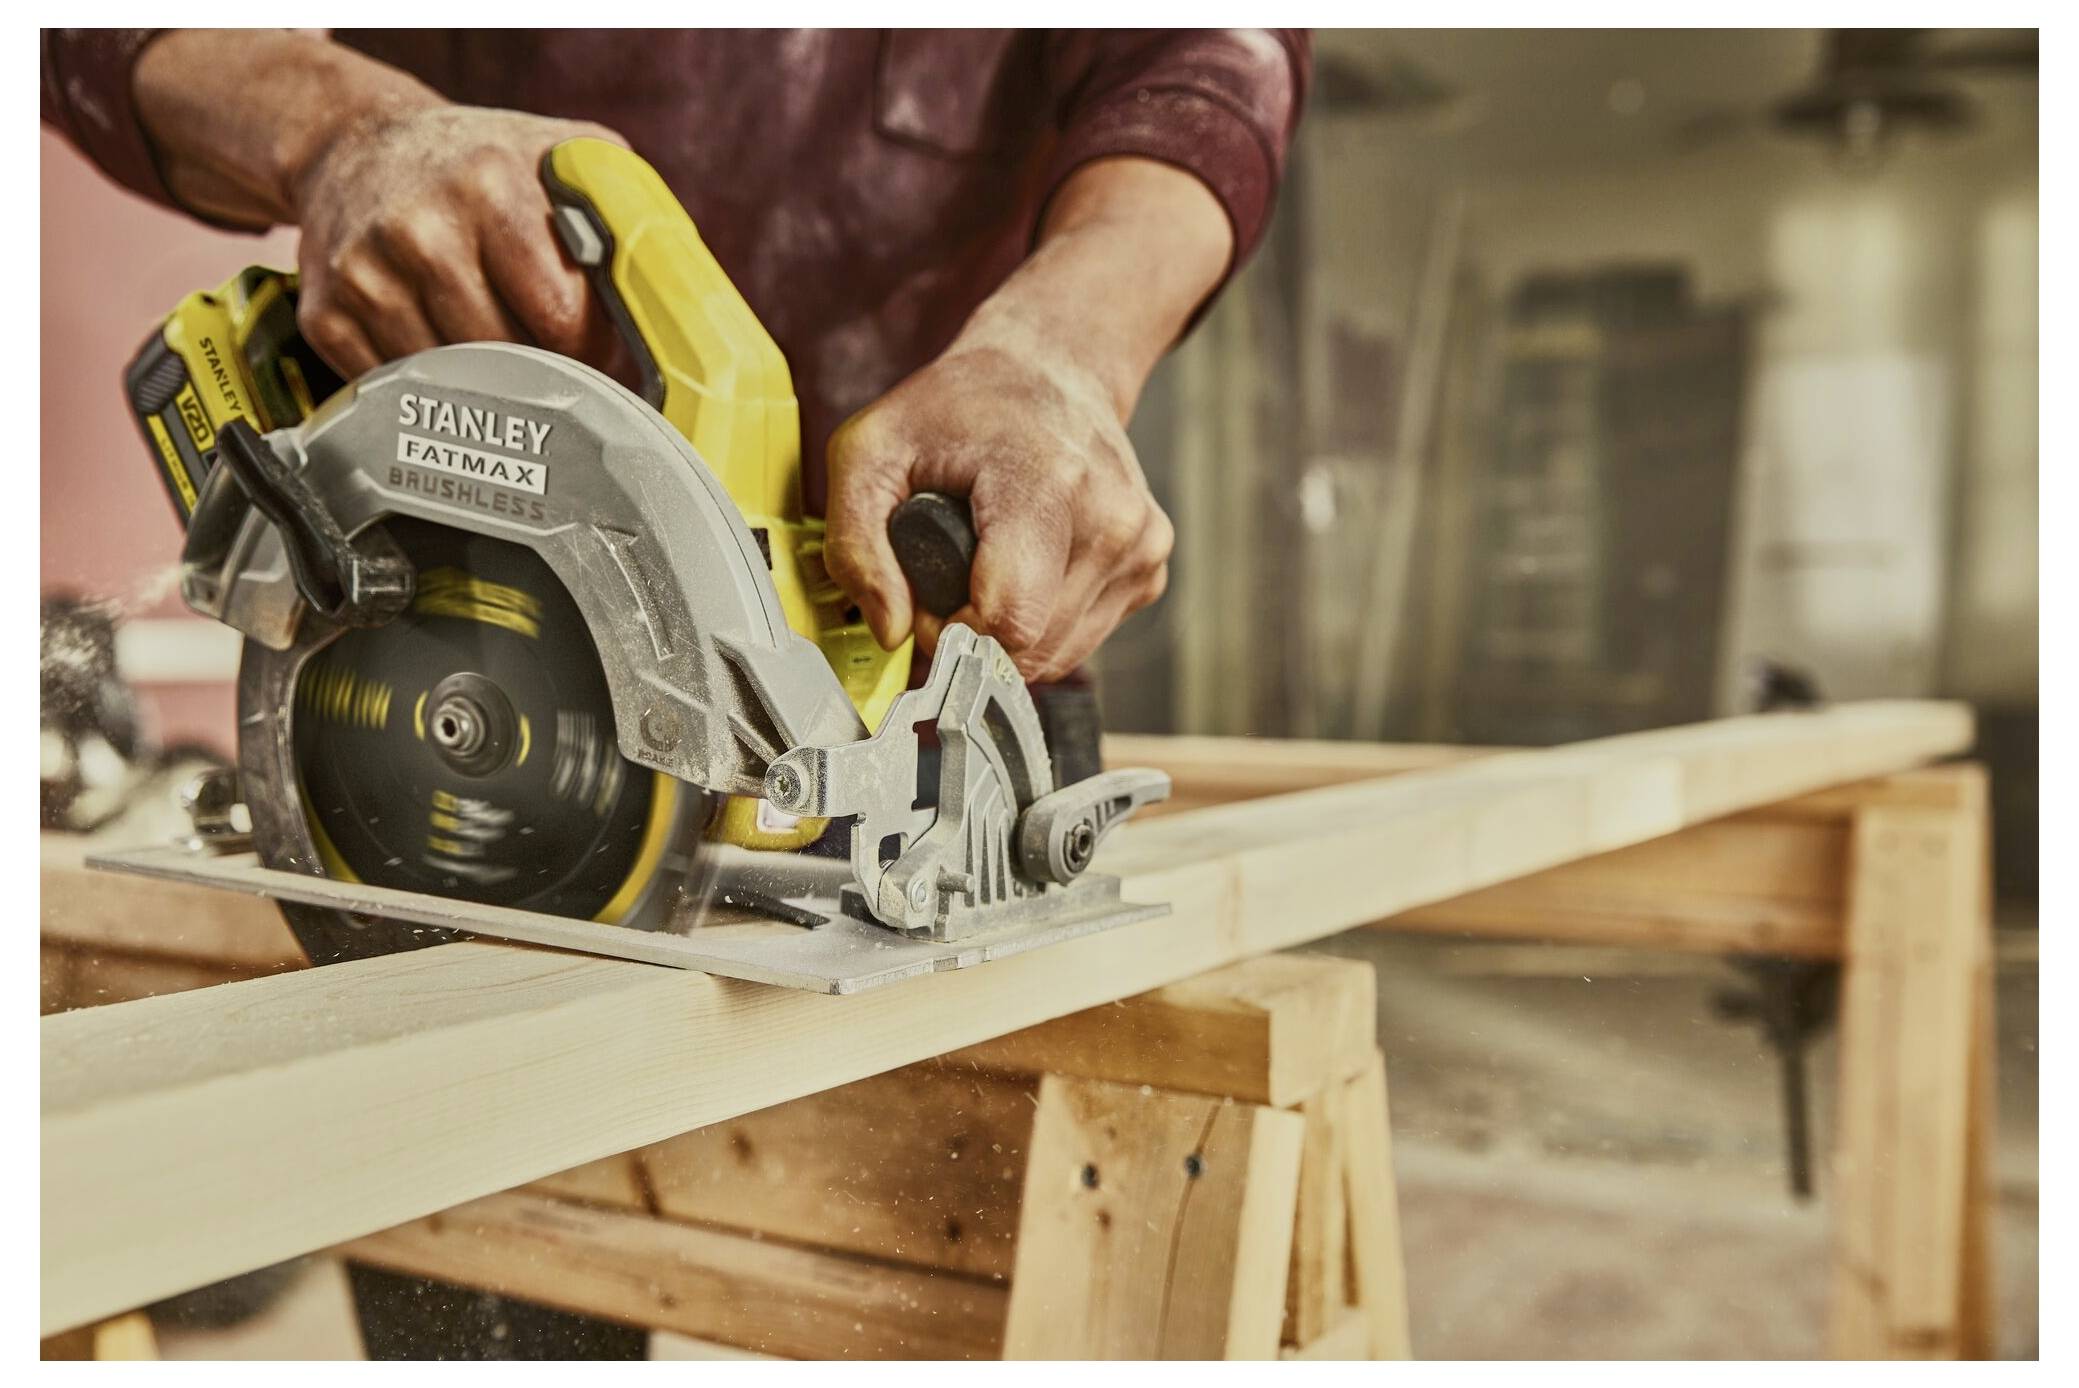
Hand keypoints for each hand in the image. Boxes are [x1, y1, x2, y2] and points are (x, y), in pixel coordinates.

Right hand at [289, 106, 628, 377]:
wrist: (356, 145)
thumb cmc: (480, 162)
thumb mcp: (566, 156)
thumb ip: (625, 216)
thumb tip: (674, 304)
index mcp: (489, 187)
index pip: (562, 319)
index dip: (593, 348)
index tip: (601, 350)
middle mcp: (420, 230)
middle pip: (509, 360)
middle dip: (544, 369)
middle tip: (555, 358)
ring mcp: (366, 275)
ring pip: (455, 383)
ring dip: (488, 382)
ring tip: (499, 344)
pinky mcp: (326, 315)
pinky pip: (399, 389)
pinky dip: (430, 385)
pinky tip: (440, 344)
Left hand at [825, 334, 1173, 683]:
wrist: (1051, 368)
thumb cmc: (958, 407)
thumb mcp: (869, 451)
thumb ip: (855, 545)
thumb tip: (892, 631)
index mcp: (1048, 484)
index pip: (1009, 620)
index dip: (950, 630)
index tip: (926, 595)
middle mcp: (1111, 521)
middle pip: (1030, 649)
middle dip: (974, 633)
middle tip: (950, 572)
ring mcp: (1141, 550)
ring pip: (1057, 656)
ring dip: (1007, 632)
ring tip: (988, 563)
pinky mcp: (1150, 572)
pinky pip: (1080, 641)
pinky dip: (1042, 622)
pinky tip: (1028, 565)